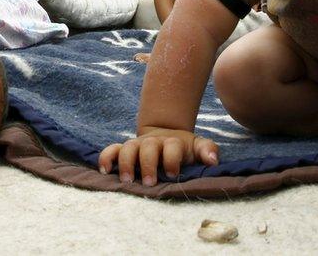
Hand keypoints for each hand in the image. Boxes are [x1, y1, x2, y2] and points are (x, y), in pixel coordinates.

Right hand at [98, 128, 218, 186]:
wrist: (166, 134)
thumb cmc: (183, 148)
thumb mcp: (198, 146)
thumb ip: (207, 150)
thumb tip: (213, 160)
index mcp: (172, 143)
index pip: (172, 147)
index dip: (172, 159)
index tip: (173, 174)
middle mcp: (153, 142)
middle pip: (148, 147)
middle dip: (147, 164)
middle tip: (149, 183)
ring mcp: (137, 145)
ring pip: (127, 148)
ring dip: (125, 163)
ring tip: (126, 181)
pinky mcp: (124, 150)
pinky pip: (111, 150)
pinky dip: (105, 157)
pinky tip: (104, 171)